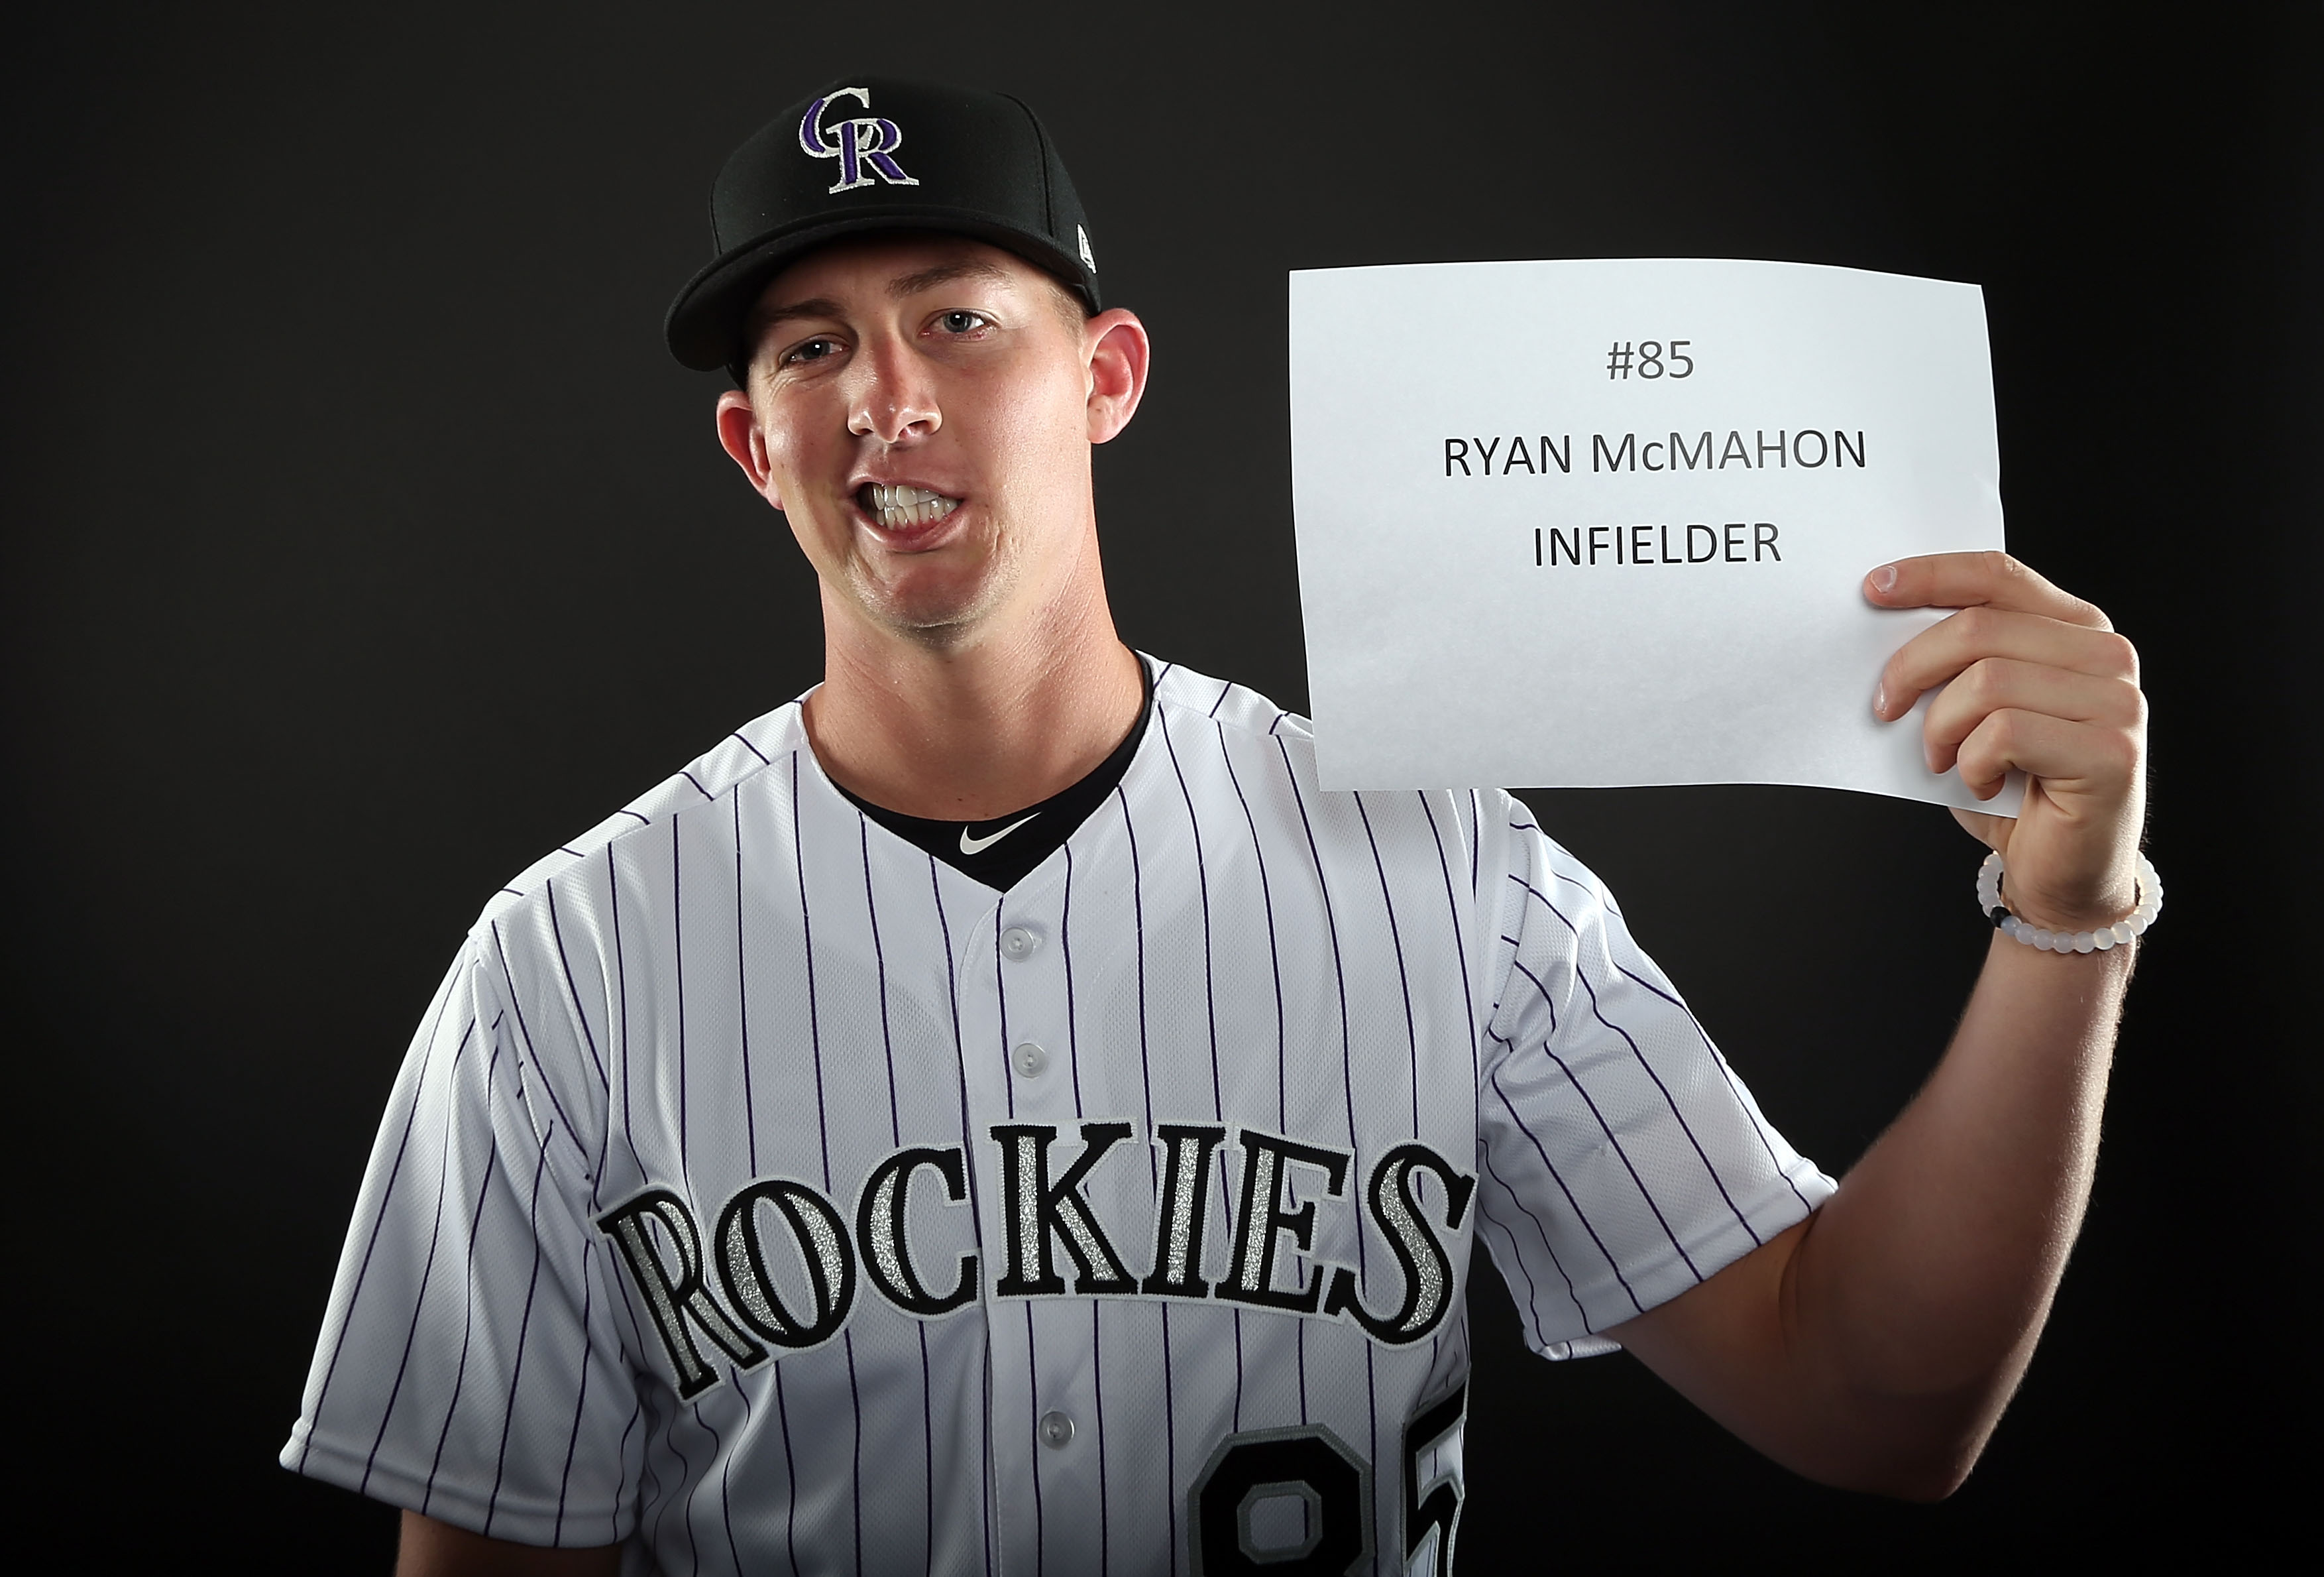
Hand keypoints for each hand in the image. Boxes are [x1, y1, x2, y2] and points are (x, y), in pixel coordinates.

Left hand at [1867, 551, 2146, 932]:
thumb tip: (1884, 625)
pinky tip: (1980, 783)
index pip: (1997, 575)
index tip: (1872, 590)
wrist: (2060, 872)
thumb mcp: (1976, 709)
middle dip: (1912, 668)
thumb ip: (1957, 661)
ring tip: (1943, 757)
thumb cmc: (2012, 788)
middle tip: (1885, 709)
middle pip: (1979, 627)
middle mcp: (2106, 655)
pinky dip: (1971, 764)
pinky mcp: (2111, 752)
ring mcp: (2117, 702)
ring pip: (1987, 680)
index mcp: (2075, 629)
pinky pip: (2005, 734)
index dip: (1930, 576)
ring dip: (1941, 726)